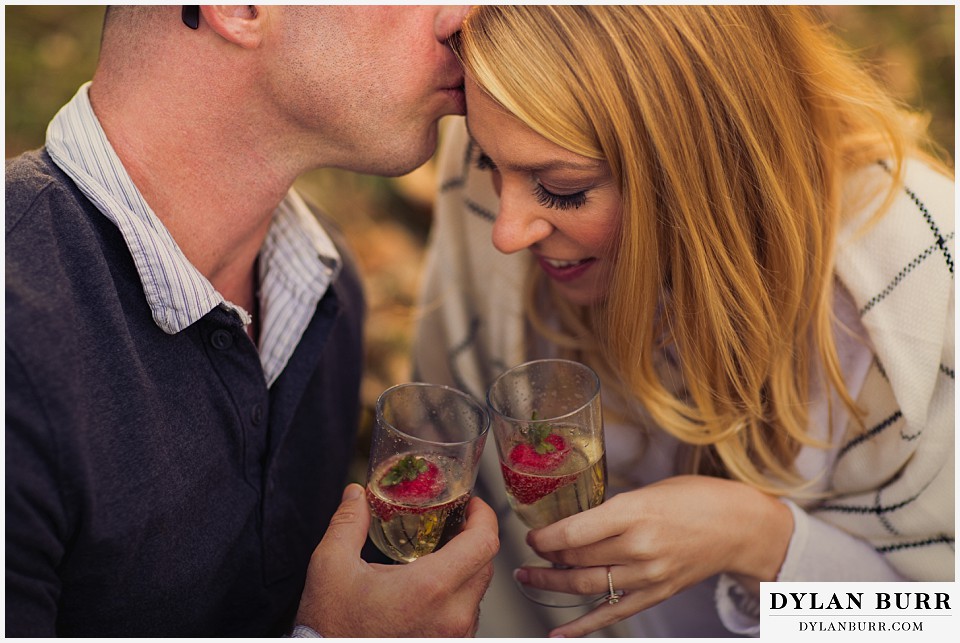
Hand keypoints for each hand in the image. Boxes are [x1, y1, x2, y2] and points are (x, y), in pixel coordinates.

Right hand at [295, 483, 498, 636]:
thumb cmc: (333, 627)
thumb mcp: (332, 567)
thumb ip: (348, 523)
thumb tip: (355, 495)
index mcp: (430, 588)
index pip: (484, 543)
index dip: (484, 516)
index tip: (471, 506)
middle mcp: (452, 616)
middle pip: (485, 564)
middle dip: (473, 540)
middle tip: (452, 526)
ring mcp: (455, 637)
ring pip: (478, 591)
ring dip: (465, 569)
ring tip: (438, 558)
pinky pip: (467, 614)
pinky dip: (457, 596)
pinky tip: (431, 590)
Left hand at [518, 475, 792, 636]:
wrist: (738, 527)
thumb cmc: (695, 499)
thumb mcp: (647, 490)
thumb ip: (611, 508)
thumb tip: (573, 521)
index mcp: (633, 512)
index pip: (573, 533)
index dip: (544, 537)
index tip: (531, 535)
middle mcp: (638, 547)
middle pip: (575, 558)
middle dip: (545, 556)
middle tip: (529, 552)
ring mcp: (647, 576)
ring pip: (586, 585)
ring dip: (551, 583)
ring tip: (528, 577)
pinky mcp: (655, 594)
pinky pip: (611, 613)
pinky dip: (582, 626)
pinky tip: (559, 633)